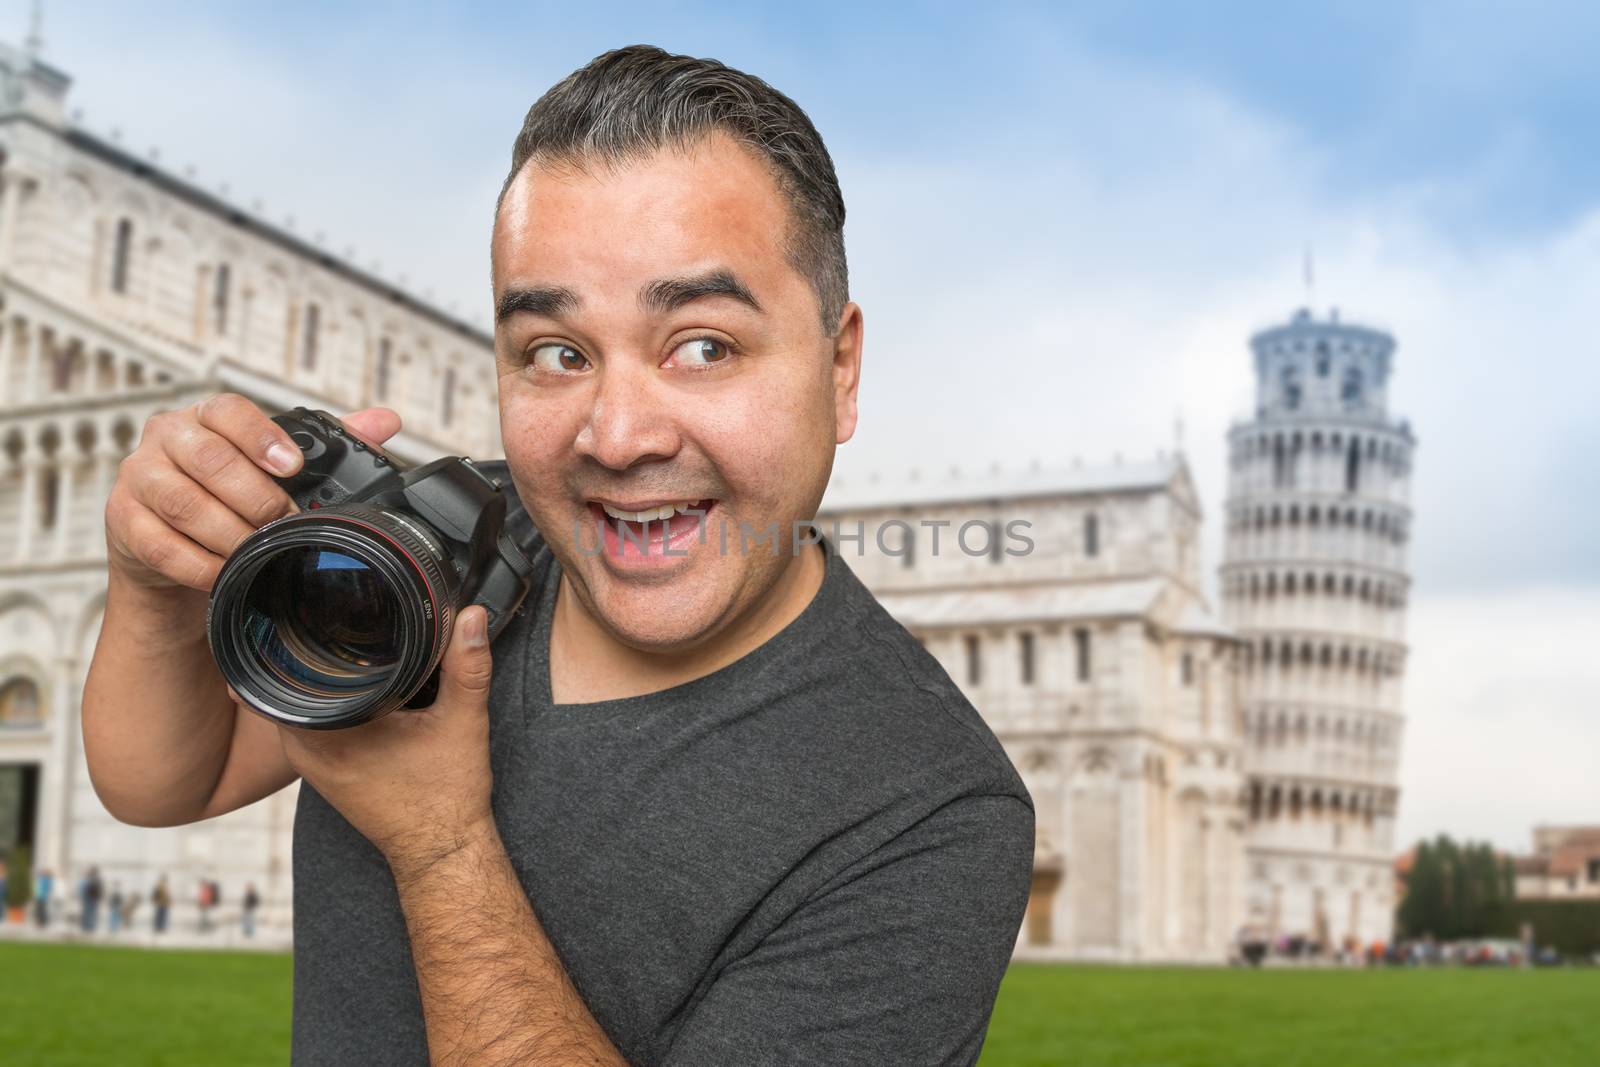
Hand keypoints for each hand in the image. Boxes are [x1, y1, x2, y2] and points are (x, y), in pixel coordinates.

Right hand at [104, 393, 401, 591]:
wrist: (171, 548)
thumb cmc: (229, 497)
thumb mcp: (273, 467)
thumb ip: (327, 442)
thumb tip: (385, 421)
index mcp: (205, 417)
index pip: (227, 410)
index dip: (260, 436)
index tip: (292, 465)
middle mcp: (166, 438)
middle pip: (209, 460)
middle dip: (255, 496)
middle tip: (285, 521)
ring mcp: (138, 479)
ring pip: (184, 503)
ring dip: (230, 532)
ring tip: (260, 549)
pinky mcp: (123, 522)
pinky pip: (164, 546)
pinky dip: (202, 564)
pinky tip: (226, 572)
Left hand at [274, 606, 496, 878]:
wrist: (443, 850)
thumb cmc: (445, 799)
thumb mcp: (463, 723)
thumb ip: (467, 666)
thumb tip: (471, 617)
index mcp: (327, 734)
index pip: (285, 669)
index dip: (296, 632)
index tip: (313, 606)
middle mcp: (307, 748)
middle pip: (288, 678)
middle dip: (311, 647)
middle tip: (337, 612)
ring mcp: (311, 761)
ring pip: (299, 699)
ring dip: (319, 673)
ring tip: (347, 639)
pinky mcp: (324, 767)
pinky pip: (312, 719)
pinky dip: (330, 698)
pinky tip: (357, 681)